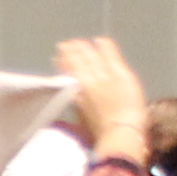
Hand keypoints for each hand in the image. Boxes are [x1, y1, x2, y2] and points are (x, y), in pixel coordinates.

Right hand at [55, 36, 149, 163]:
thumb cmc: (101, 135)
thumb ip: (72, 113)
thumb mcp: (80, 125)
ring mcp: (102, 75)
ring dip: (82, 47)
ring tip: (78, 42)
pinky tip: (100, 41)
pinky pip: (108, 53)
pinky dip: (103, 46)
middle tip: (65, 44)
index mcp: (75, 95)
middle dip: (69, 51)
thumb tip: (61, 114)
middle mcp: (86, 82)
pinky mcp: (119, 73)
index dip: (61, 64)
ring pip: (89, 55)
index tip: (57, 59)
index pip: (65, 74)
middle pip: (75, 61)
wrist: (119, 134)